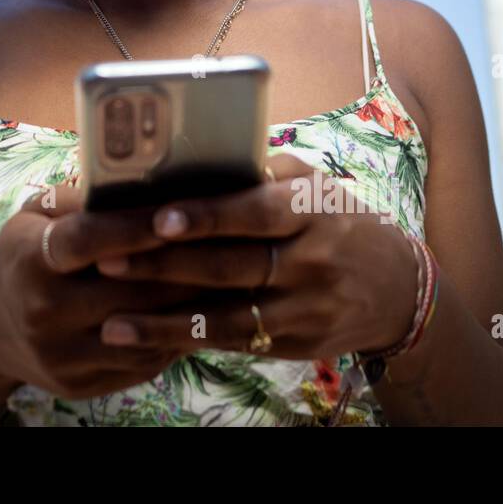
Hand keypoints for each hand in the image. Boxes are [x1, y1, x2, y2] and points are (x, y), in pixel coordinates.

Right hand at [0, 181, 205, 400]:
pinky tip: (203, 315)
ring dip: (189, 307)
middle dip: (182, 267)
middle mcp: (43, 312)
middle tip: (227, 244)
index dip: (134, 227)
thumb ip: (81, 199)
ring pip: (144, 332)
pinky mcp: (81, 386)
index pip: (87, 241)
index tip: (179, 211)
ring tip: (228, 279)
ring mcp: (63, 356)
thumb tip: (139, 178)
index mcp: (29, 260)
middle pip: (128, 291)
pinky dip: (175, 338)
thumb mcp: (35, 216)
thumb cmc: (22, 255)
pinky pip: (142, 363)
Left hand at [87, 153, 420, 361]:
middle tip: (107, 261)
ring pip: (227, 316)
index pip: (255, 212)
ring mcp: (304, 309)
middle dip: (165, 266)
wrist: (395, 288)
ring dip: (164, 320)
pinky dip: (186, 340)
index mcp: (311, 211)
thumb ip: (258, 175)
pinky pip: (233, 342)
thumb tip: (189, 157)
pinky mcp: (294, 345)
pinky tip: (144, 338)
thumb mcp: (310, 186)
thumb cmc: (335, 221)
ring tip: (112, 318)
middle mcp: (310, 262)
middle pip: (231, 266)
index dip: (207, 217)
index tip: (158, 218)